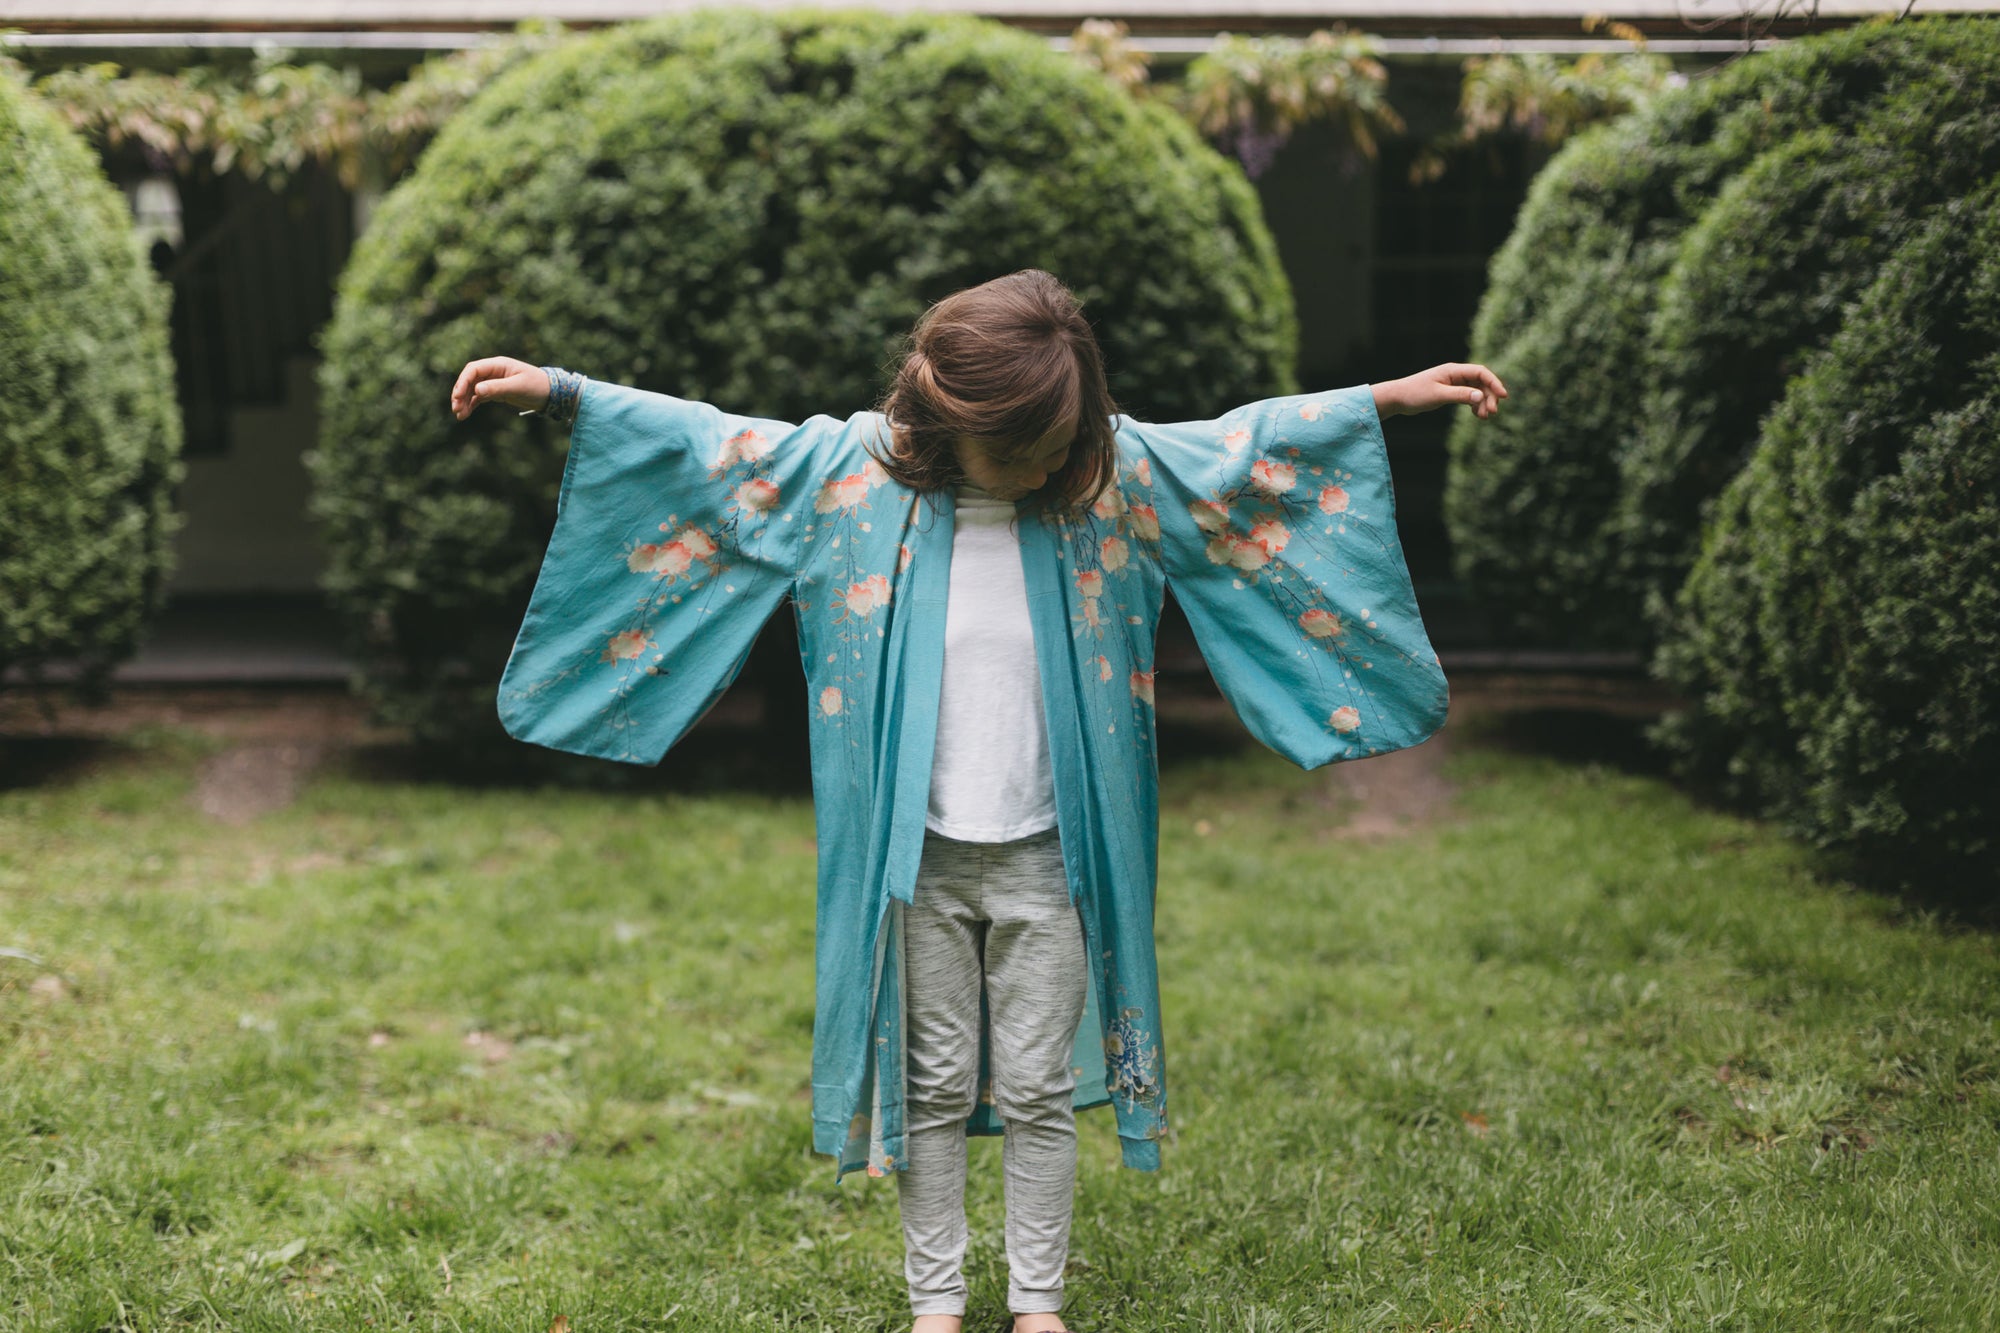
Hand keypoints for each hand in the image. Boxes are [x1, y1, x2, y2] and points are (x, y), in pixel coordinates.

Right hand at [450, 356, 549, 419]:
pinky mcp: (496, 392)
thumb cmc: (537, 386)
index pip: (473, 370)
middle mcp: (493, 371)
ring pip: (472, 390)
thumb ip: (497, 388)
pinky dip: (471, 404)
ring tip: (459, 415)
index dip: (463, 382)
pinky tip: (465, 414)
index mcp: (498, 365)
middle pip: (469, 379)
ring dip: (464, 401)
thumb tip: (477, 390)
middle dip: (460, 393)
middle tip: (455, 408)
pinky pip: (479, 397)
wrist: (551, 393)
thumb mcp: (517, 387)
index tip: (458, 397)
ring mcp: (494, 381)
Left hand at [1373, 363, 1507, 419]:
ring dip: (1483, 403)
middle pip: (1481, 383)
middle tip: (1491, 413)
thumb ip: (1459, 395)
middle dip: (1489, 397)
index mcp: (1453, 370)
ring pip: (1476, 391)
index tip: (1503, 396)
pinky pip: (1468, 396)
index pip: (1480, 373)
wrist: (1397, 398)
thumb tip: (1481, 396)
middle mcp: (1455, 374)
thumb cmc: (1415, 394)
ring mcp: (1453, 383)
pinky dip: (1475, 405)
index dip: (1494, 383)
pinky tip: (1477, 415)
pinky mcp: (1450, 392)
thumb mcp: (1438, 395)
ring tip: (1484, 417)